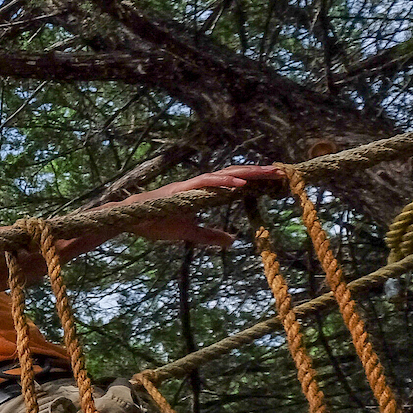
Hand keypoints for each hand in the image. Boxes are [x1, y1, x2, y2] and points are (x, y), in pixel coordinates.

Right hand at [127, 165, 283, 246]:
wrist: (130, 219)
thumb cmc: (155, 223)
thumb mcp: (189, 233)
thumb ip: (210, 235)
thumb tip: (233, 241)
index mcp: (202, 192)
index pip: (233, 181)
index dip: (254, 179)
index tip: (274, 178)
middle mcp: (200, 184)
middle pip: (235, 173)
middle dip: (259, 172)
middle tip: (283, 171)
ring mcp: (191, 185)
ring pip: (226, 173)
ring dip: (249, 172)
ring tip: (270, 172)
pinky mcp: (182, 189)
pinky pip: (207, 183)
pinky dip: (225, 182)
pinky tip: (242, 183)